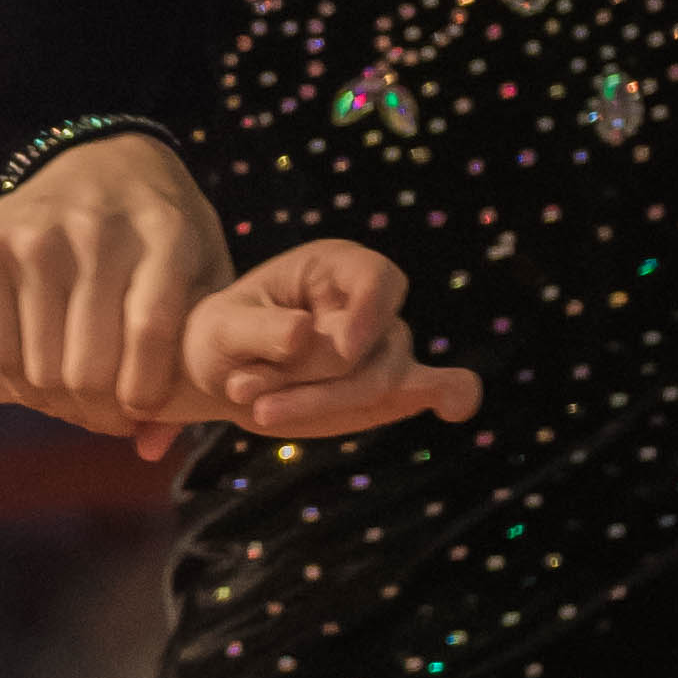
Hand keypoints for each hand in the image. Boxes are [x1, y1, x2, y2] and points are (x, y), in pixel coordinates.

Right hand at [0, 137, 235, 448]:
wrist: (103, 161)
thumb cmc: (166, 234)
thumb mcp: (202, 275)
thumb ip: (196, 353)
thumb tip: (151, 447)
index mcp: (165, 230)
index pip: (149, 330)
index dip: (144, 391)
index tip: (140, 410)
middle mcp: (97, 226)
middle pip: (89, 359)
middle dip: (100, 410)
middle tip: (108, 418)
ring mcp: (37, 232)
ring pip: (41, 363)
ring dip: (60, 403)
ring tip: (78, 406)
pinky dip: (20, 382)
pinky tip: (43, 385)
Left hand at [189, 239, 481, 441]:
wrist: (221, 372)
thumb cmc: (221, 336)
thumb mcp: (223, 328)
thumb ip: (262, 330)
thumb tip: (303, 333)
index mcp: (336, 267)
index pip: (378, 278)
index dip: (370, 312)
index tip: (344, 348)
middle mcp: (369, 304)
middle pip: (376, 345)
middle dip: (316, 380)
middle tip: (247, 395)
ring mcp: (380, 349)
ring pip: (383, 382)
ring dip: (318, 403)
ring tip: (257, 410)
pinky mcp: (384, 391)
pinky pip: (431, 387)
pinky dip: (448, 395)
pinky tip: (456, 407)